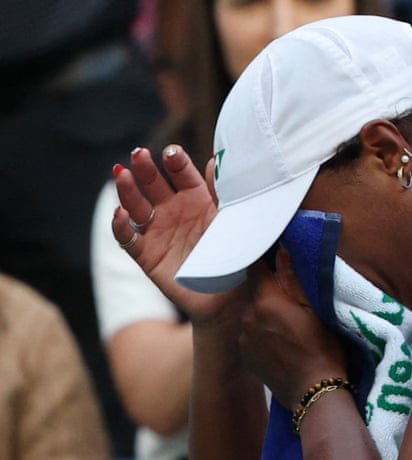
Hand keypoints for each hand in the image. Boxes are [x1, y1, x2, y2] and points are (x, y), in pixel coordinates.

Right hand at [111, 145, 243, 323]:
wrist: (230, 298)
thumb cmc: (236, 256)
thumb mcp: (233, 221)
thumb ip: (222, 193)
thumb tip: (217, 161)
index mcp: (198, 199)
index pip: (182, 174)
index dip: (176, 162)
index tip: (172, 153)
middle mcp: (175, 211)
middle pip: (154, 183)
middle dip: (145, 168)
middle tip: (139, 154)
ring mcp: (158, 231)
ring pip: (136, 205)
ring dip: (127, 189)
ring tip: (121, 173)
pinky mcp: (147, 255)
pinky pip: (128, 239)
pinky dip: (120, 226)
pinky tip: (119, 214)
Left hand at [238, 249, 347, 407]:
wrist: (314, 393)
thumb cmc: (324, 350)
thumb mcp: (316, 310)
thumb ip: (294, 279)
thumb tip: (282, 251)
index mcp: (266, 301)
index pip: (255, 268)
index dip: (264, 260)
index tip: (272, 257)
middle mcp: (248, 317)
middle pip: (255, 292)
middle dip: (270, 292)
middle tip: (293, 300)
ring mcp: (243, 338)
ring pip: (253, 314)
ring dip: (266, 314)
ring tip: (289, 326)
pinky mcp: (245, 356)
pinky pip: (251, 334)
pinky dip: (262, 334)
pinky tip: (282, 343)